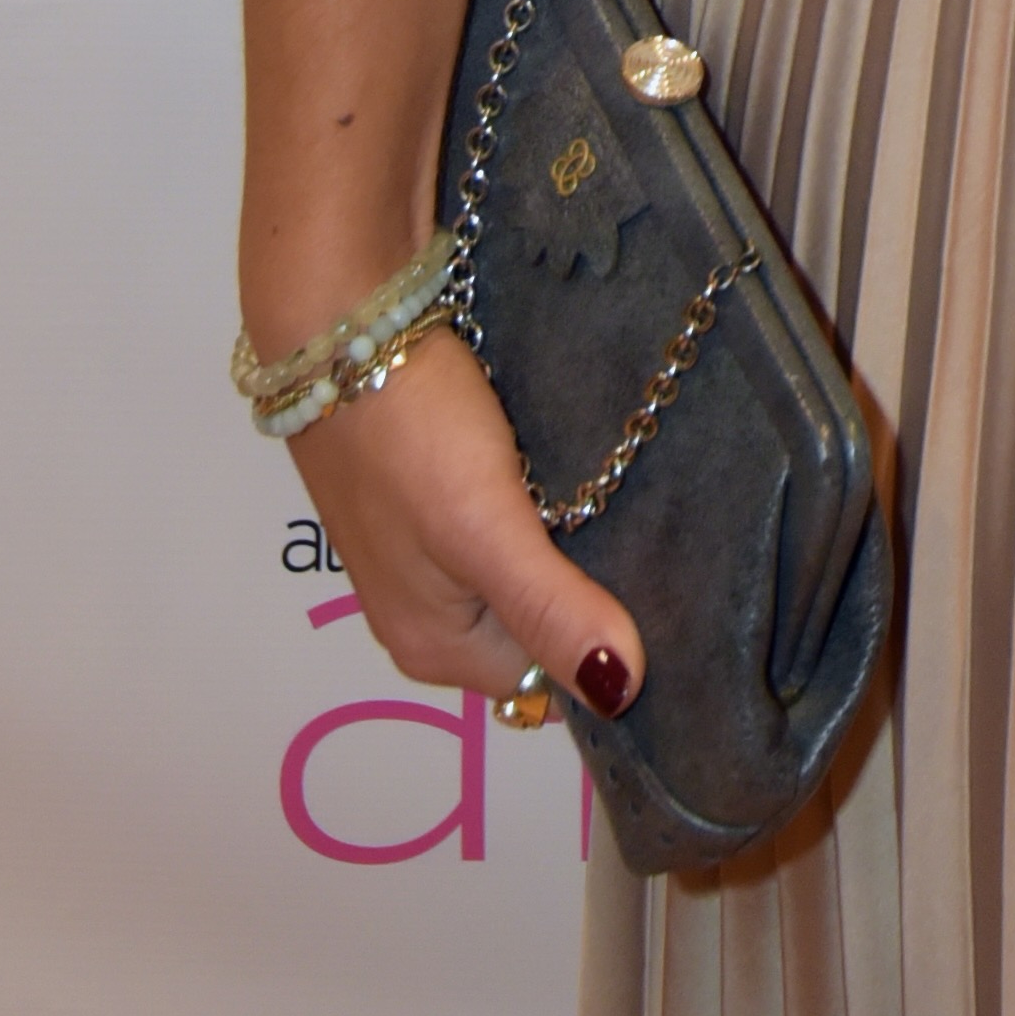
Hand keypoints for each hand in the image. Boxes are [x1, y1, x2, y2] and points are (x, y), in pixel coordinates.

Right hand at [292, 322, 647, 720]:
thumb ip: (548, 609)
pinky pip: (512, 525)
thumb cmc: (409, 428)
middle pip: (540, 629)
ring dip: (577, 545)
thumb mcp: (484, 527)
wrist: (342, 320)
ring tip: (637, 502)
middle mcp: (428, 617)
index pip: (552, 681)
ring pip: (531, 572)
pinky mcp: (434, 500)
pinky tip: (588, 472)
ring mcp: (427, 557)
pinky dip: (549, 506)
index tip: (672, 604)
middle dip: (596, 594)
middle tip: (668, 543)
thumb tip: (620, 695)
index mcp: (436, 648)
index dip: (609, 647)